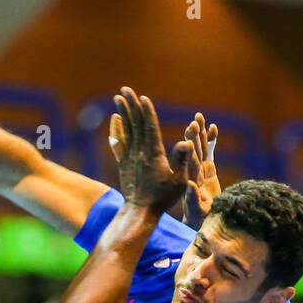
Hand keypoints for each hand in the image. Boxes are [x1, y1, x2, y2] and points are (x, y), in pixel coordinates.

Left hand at [107, 87, 190, 212]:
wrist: (140, 212)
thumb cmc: (163, 198)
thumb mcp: (179, 181)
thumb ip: (182, 160)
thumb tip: (187, 142)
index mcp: (153, 154)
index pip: (150, 127)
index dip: (147, 111)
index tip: (142, 98)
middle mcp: (139, 152)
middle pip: (135, 123)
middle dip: (131, 105)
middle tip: (125, 89)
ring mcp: (129, 157)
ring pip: (126, 130)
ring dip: (123, 113)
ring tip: (118, 98)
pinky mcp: (123, 164)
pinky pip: (118, 143)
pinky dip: (117, 130)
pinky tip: (115, 121)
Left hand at [182, 112, 220, 228]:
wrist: (200, 221)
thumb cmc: (198, 218)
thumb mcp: (197, 210)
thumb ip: (193, 198)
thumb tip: (190, 185)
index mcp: (190, 180)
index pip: (190, 161)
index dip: (190, 147)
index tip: (189, 133)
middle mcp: (194, 173)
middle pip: (194, 151)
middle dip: (194, 136)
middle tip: (194, 122)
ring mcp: (201, 170)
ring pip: (201, 148)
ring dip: (201, 134)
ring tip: (199, 118)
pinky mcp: (208, 170)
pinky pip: (210, 152)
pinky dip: (211, 141)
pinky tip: (213, 127)